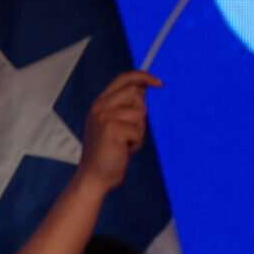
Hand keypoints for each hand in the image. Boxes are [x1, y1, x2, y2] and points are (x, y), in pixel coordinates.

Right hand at [80, 71, 157, 192]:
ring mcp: (105, 117)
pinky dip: (137, 143)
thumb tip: (143, 87)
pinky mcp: (112, 130)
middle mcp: (101, 106)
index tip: (159, 82)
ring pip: (140, 114)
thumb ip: (126, 106)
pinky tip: (125, 150)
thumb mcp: (115, 124)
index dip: (142, 76)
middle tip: (131, 131)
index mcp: (100, 103)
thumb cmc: (107, 153)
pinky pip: (139, 131)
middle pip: (135, 94)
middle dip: (141, 113)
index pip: (123, 79)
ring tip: (126, 143)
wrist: (94, 177)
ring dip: (139, 131)